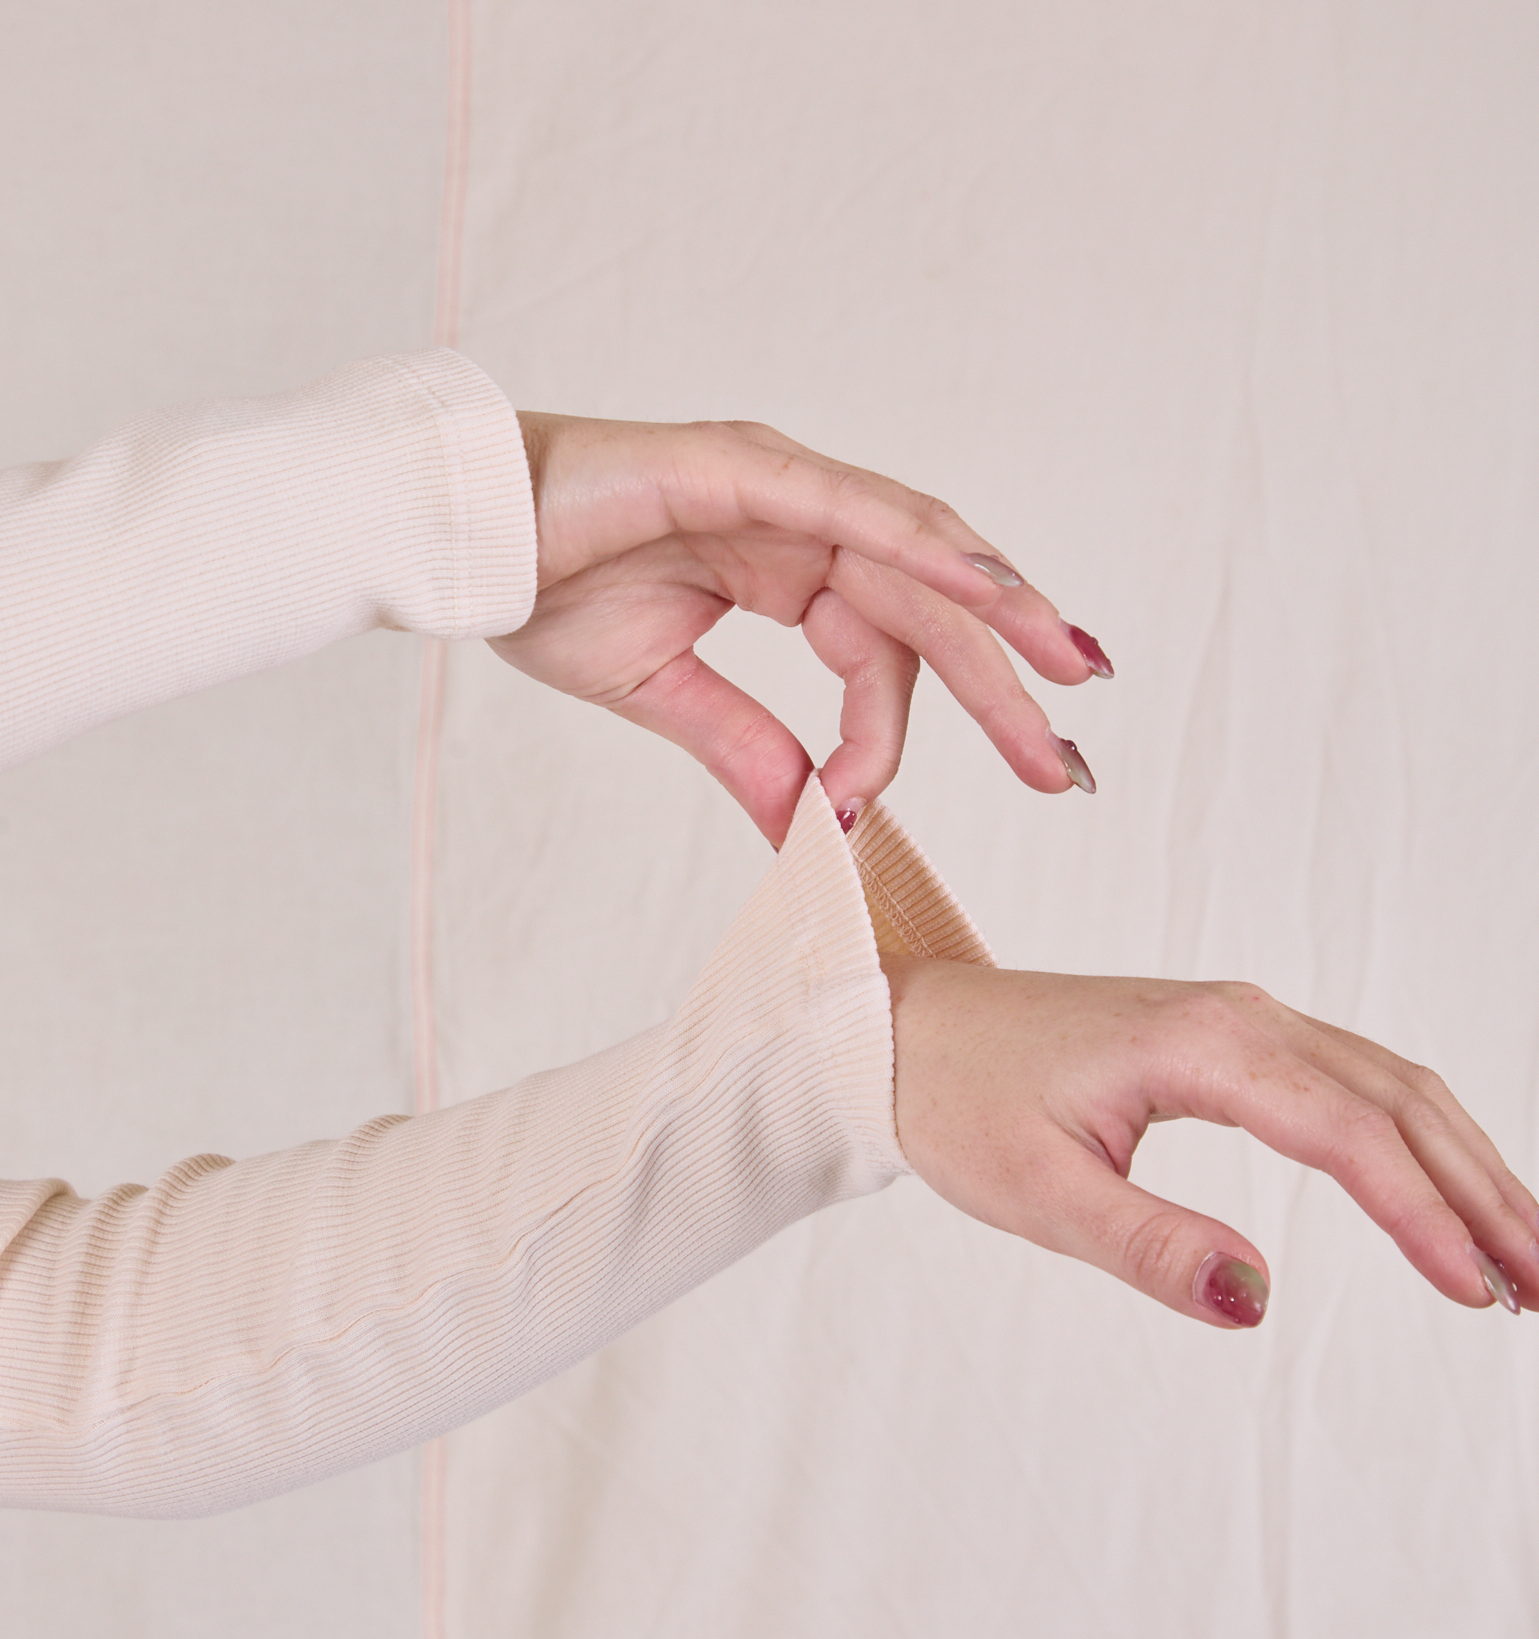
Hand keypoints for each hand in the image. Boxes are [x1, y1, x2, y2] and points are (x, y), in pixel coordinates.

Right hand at [489, 413, 1110, 844]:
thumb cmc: (544, 591)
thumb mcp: (666, 691)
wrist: (460, 543)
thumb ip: (745, 748)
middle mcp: (802, 524)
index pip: (878, 660)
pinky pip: (857, 509)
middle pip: (929, 611)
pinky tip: (990, 587)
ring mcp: (780, 487)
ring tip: (1067, 669)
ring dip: (999, 613)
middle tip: (1063, 766)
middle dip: (1002, 685)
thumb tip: (806, 829)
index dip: (889, 741)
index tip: (861, 819)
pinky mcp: (746, 469)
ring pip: (919, 555)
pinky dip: (926, 545)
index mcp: (787, 573)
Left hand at [883, 957, 1538, 1324]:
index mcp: (1201, 1046)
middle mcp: (1240, 1017)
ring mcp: (1241, 1021)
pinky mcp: (1231, 1038)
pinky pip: (1352, 1081)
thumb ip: (1147, 1244)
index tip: (1480, 1291)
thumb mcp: (1036, 1192)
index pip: (1349, 1133)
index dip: (1424, 1216)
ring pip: (1390, 1087)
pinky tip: (1442, 1191)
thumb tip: (1253, 1298)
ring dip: (1463, 1166)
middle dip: (1482, 1194)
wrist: (906, 1029)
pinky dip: (1414, 1138)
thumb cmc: (960, 1099)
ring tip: (1521, 1255)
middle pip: (1401, 1101)